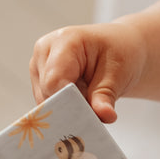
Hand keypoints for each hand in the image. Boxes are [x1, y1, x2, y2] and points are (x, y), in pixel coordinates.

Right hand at [30, 20, 146, 121]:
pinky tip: (82, 101)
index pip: (54, 82)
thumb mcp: (119, 73)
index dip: (69, 104)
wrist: (120, 48)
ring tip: (90, 99)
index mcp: (64, 41)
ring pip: (45, 102)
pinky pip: (48, 104)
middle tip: (95, 110)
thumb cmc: (120, 52)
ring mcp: (39, 66)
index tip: (88, 118)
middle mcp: (45, 51)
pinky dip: (66, 110)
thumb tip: (104, 116)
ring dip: (69, 110)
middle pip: (47, 94)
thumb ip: (106, 96)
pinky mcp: (40, 80)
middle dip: (70, 109)